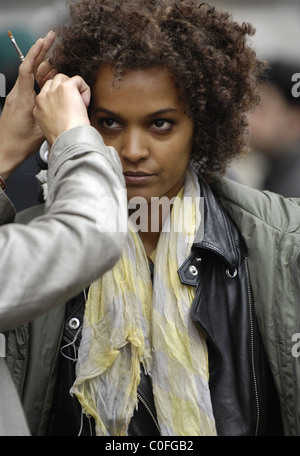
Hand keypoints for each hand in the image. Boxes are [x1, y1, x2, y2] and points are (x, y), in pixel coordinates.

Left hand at [0, 31, 55, 178]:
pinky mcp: (20, 102)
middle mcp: (18, 94)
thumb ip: (50, 113)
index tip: (44, 41)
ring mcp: (18, 97)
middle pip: (30, 67)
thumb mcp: (40, 129)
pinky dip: (41, 77)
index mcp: (23, 98)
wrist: (5, 151)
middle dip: (42, 51)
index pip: (27, 69)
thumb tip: (63, 103)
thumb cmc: (19, 143)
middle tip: (52, 38)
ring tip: (55, 55)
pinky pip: (31, 85)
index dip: (35, 53)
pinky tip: (50, 77)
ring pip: (31, 76)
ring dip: (43, 64)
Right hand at [33, 74, 90, 145]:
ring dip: (74, 88)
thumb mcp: (52, 128)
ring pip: (63, 77)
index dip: (59, 98)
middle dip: (65, 90)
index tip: (67, 111)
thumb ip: (53, 117)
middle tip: (75, 107)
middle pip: (53, 82)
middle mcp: (43, 98)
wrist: (69, 139)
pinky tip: (85, 103)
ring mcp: (53, 91)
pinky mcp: (65, 88)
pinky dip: (85, 89)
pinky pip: (78, 79)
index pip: (46, 93)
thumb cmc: (65, 138)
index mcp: (38, 109)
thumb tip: (63, 112)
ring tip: (81, 104)